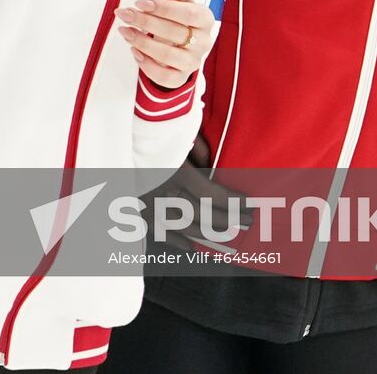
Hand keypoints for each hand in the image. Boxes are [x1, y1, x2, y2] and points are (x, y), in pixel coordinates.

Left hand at [115, 0, 214, 87]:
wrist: (180, 44)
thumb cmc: (177, 19)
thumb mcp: (179, 2)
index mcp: (205, 19)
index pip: (188, 13)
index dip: (163, 8)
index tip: (140, 3)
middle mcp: (203, 42)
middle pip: (175, 33)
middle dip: (146, 22)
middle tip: (125, 14)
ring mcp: (193, 61)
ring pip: (168, 55)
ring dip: (142, 42)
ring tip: (126, 31)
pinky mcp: (181, 77)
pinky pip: (165, 77)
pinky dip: (147, 66)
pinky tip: (135, 51)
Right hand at [144, 133, 252, 250]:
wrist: (127, 133)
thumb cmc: (161, 130)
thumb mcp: (185, 134)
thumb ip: (202, 153)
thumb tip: (216, 170)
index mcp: (177, 171)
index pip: (211, 195)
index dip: (232, 203)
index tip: (248, 206)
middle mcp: (164, 190)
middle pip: (201, 214)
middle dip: (228, 220)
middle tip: (247, 222)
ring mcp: (152, 203)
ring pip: (184, 227)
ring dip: (208, 234)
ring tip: (228, 235)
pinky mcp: (141, 208)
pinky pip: (159, 231)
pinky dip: (175, 241)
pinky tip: (192, 246)